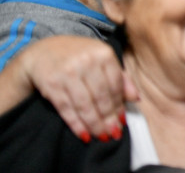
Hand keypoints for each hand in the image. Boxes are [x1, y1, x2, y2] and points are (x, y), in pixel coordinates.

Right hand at [0, 36, 137, 141]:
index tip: (122, 120)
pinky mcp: (52, 84)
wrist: (45, 51)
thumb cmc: (80, 56)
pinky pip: (67, 108)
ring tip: (101, 136)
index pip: (115, 84)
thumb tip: (136, 98)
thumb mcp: (102, 59)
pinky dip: (76, 124)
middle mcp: (86, 62)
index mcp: (103, 53)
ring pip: (84, 104)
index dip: (119, 105)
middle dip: (108, 118)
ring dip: (94, 124)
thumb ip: (121, 77)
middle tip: (113, 133)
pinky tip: (84, 134)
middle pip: (101, 96)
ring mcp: (68, 73)